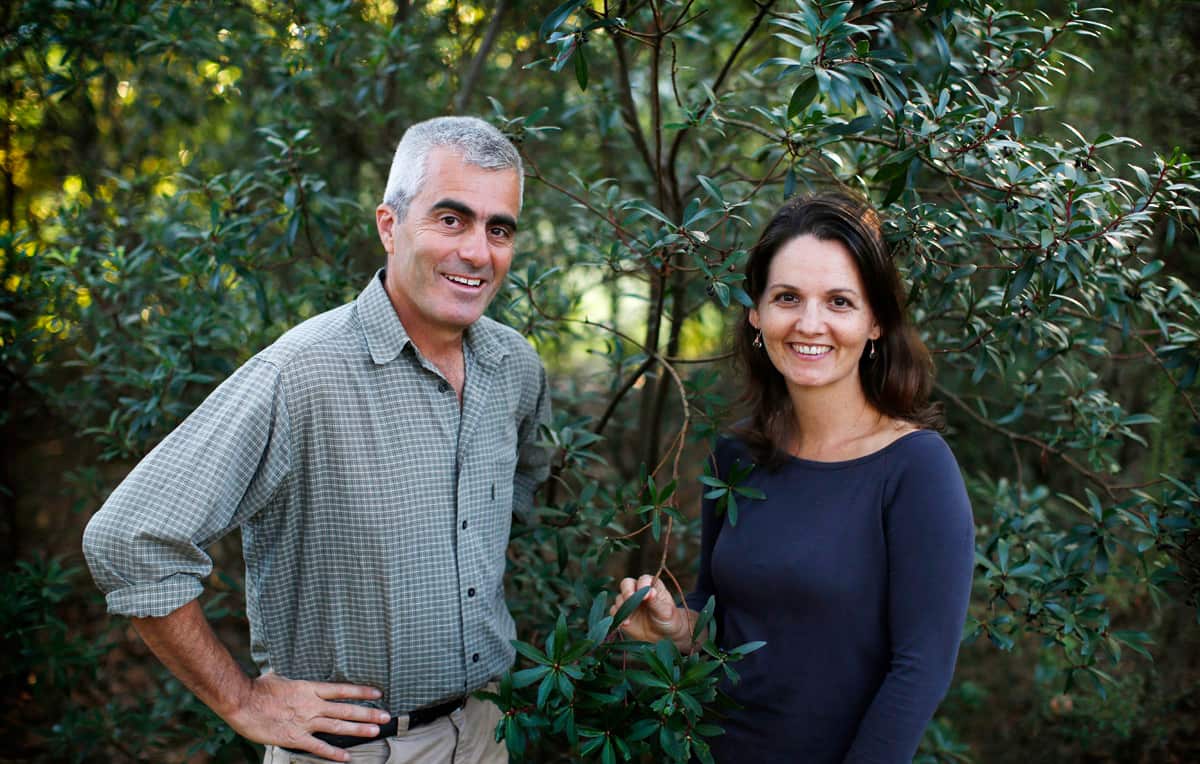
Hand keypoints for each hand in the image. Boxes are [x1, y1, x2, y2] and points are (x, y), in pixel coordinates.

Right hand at [227, 671, 391, 761]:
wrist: (242, 701)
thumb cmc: (258, 688)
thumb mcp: (280, 676)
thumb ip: (292, 679)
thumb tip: (293, 673)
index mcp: (310, 689)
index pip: (342, 689)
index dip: (361, 692)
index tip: (377, 694)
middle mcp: (312, 705)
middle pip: (346, 710)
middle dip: (368, 713)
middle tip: (386, 716)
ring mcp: (305, 722)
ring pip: (338, 727)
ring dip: (358, 730)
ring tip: (375, 732)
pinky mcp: (295, 738)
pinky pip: (318, 747)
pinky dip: (333, 753)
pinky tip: (346, 758)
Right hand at [610, 574, 684, 642]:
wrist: (664, 636)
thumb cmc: (668, 620)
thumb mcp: (665, 612)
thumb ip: (656, 602)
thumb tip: (650, 591)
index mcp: (652, 585)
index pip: (644, 580)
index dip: (643, 585)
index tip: (646, 597)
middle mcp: (638, 591)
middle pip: (626, 584)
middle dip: (627, 591)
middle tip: (629, 599)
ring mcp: (629, 602)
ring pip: (619, 598)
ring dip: (622, 607)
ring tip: (629, 619)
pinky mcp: (622, 614)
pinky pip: (614, 612)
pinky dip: (617, 616)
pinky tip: (625, 624)